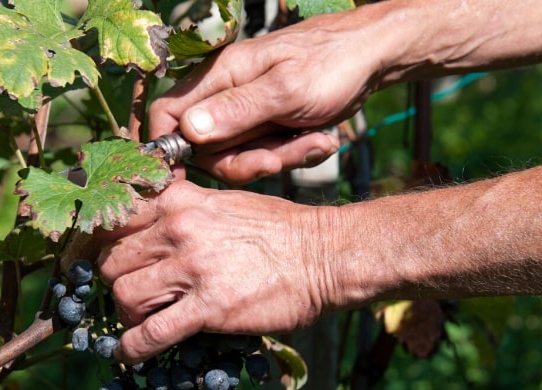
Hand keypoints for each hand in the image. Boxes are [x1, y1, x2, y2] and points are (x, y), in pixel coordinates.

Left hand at [97, 181, 331, 362]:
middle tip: (132, 294)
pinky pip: (152, 333)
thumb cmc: (281, 230)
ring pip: (124, 294)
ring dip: (126, 314)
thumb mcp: (226, 202)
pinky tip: (131, 354)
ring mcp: (193, 268)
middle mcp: (179, 229)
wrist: (325, 255)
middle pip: (111, 259)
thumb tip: (154, 222)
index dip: (104, 242)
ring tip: (142, 321)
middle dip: (115, 280)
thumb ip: (186, 208)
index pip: (116, 216)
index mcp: (181, 200)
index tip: (108, 259)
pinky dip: (133, 348)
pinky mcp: (209, 308)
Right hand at [149, 8, 385, 183]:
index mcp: (220, 76)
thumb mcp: (286, 90)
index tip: (183, 181)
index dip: (168, 148)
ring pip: (241, 155)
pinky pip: (267, 152)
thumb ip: (237, 111)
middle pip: (207, 148)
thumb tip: (187, 131)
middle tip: (282, 158)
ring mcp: (247, 111)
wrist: (374, 56)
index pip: (167, 113)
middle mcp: (226, 94)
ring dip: (279, 158)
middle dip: (246, 161)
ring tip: (318, 142)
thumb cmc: (332, 63)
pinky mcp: (269, 124)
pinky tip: (322, 140)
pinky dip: (294, 153)